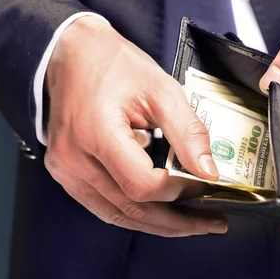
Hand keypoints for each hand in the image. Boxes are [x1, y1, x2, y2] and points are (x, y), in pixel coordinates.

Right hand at [44, 16, 226, 236]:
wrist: (70, 53)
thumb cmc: (114, 65)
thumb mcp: (160, 89)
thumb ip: (188, 132)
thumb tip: (210, 173)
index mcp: (95, 134)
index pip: (142, 185)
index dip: (180, 191)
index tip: (208, 185)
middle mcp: (74, 161)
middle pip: (131, 210)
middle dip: (177, 223)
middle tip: (213, 223)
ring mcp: (66, 171)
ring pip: (118, 216)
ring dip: (159, 225)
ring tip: (194, 224)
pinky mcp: (67, 175)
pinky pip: (105, 207)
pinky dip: (136, 214)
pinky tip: (163, 213)